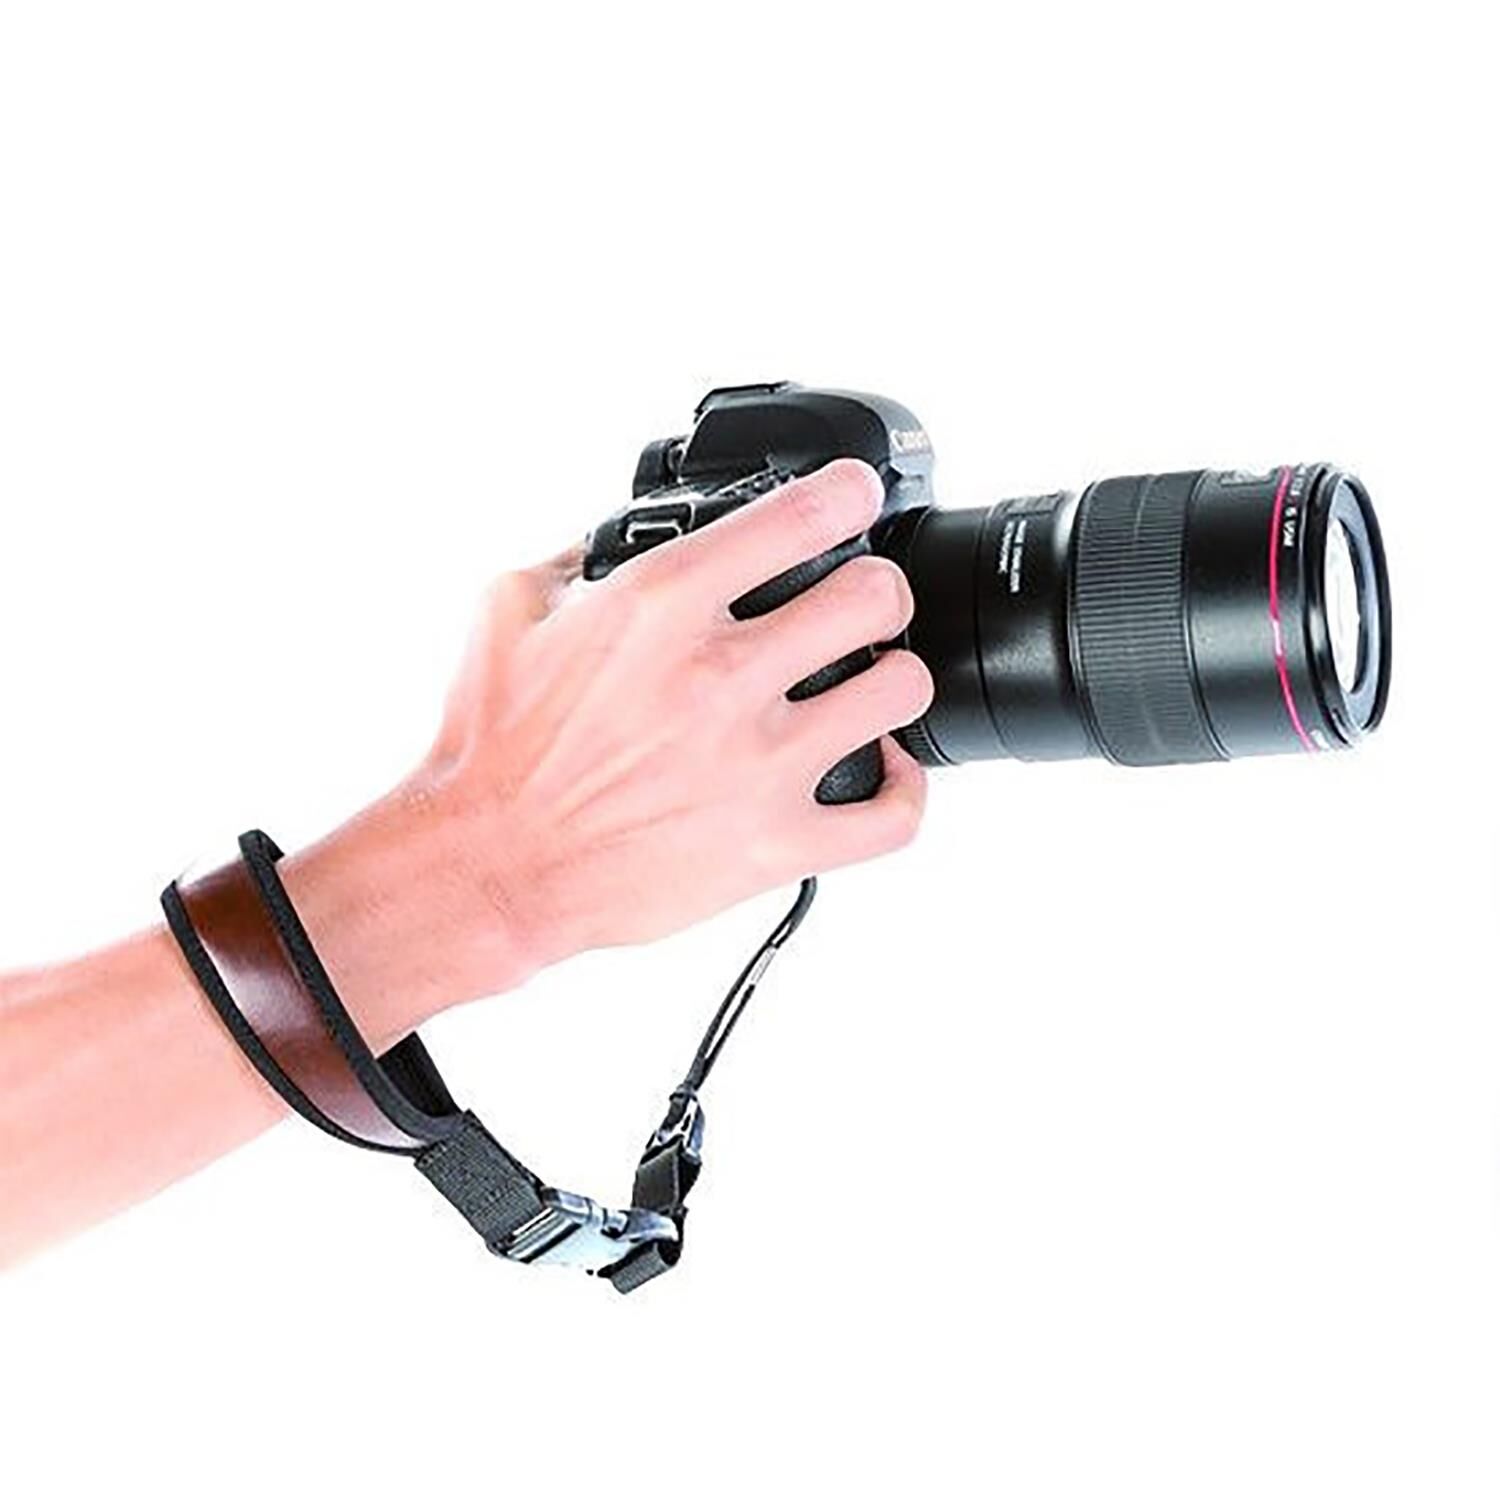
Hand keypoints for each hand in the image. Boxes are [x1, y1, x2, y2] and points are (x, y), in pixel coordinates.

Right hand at [428, 458, 931, 977]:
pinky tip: (884, 768)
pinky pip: (893, 817)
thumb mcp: (511, 611)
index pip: (802, 515)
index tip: (853, 500)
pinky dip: (905, 788)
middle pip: (874, 597)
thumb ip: (577, 557)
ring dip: (894, 678)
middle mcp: (719, 677)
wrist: (487, 866)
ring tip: (870, 683)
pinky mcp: (773, 846)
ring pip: (900, 692)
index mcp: (660, 606)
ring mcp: (756, 766)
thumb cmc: (492, 748)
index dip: (848, 494)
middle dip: (876, 589)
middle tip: (861, 603)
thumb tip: (620, 537)